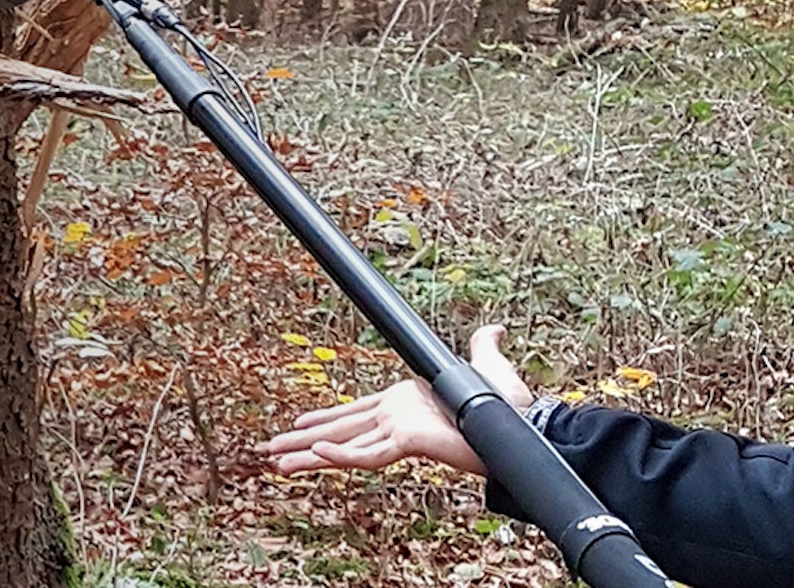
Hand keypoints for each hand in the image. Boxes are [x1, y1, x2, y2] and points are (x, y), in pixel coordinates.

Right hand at [257, 325, 532, 475]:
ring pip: (343, 447)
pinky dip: (339, 455)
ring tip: (276, 462)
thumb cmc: (509, 407)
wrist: (523, 430)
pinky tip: (315, 454)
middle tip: (269, 452)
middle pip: (337, 432)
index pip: (354, 412)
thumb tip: (493, 330)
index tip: (299, 421)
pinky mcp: (406, 445)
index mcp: (403, 405)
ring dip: (307, 454)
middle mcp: (395, 420)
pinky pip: (366, 454)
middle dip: (301, 442)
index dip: (325, 417)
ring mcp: (398, 434)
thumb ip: (483, 347)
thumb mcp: (488, 365)